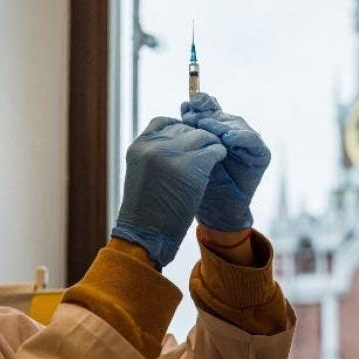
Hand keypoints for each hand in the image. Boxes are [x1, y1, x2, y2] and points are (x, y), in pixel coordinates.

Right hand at [111, 116, 226, 268]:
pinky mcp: (191, 166)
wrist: (144, 236)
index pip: (164, 122)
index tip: (188, 142)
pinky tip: (219, 161)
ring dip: (210, 145)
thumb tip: (176, 142)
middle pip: (185, 128)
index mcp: (139, 145)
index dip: (180, 130)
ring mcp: (171, 154)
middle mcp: (153, 145)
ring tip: (213, 157)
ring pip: (202, 136)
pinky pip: (213, 149)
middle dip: (196, 139)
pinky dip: (219, 153)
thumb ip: (154, 154)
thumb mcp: (141, 173)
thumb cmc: (144, 210)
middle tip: (205, 151)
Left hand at [181, 93, 270, 231]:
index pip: (209, 108)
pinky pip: (252, 141)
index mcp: (216, 127)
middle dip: (205, 115)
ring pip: (235, 124)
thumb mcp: (191, 154)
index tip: (185, 106)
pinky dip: (240, 137)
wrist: (216, 210)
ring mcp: (247, 141)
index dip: (199, 104)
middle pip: (221, 114)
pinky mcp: (260, 154)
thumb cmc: (200, 181)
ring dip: (220, 124)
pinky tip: (227, 139)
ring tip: (205, 126)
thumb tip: (185, 103)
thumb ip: (190, 130)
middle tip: (192, 118)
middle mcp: (233, 131)